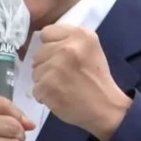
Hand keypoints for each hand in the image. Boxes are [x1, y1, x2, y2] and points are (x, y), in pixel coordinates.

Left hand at [32, 24, 131, 140]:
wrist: (105, 108)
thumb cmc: (96, 78)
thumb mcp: (90, 48)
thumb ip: (68, 40)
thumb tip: (44, 43)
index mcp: (80, 35)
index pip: (47, 33)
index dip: (52, 46)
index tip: (61, 56)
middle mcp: (67, 48)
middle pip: (39, 53)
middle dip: (47, 64)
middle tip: (64, 74)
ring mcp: (56, 67)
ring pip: (35, 71)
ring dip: (45, 80)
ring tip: (63, 86)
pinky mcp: (47, 86)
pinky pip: (35, 88)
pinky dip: (44, 95)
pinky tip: (59, 96)